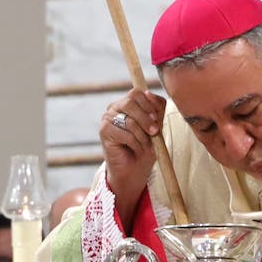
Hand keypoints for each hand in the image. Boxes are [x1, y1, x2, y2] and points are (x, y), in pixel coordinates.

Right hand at [99, 89, 167, 223]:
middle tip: (155, 133)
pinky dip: (135, 143)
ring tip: (147, 146)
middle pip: (131, 103)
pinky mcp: (104, 131)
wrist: (135, 169)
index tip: (157, 119)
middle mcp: (115, 107)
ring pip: (129, 121)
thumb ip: (157, 109)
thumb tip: (150, 93)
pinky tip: (136, 149)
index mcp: (128, 102)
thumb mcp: (157, 125)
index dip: (149, 104)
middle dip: (146, 119)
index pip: (137, 92)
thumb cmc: (147, 146)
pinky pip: (124, 133)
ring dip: (143, 136)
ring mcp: (108, 118)